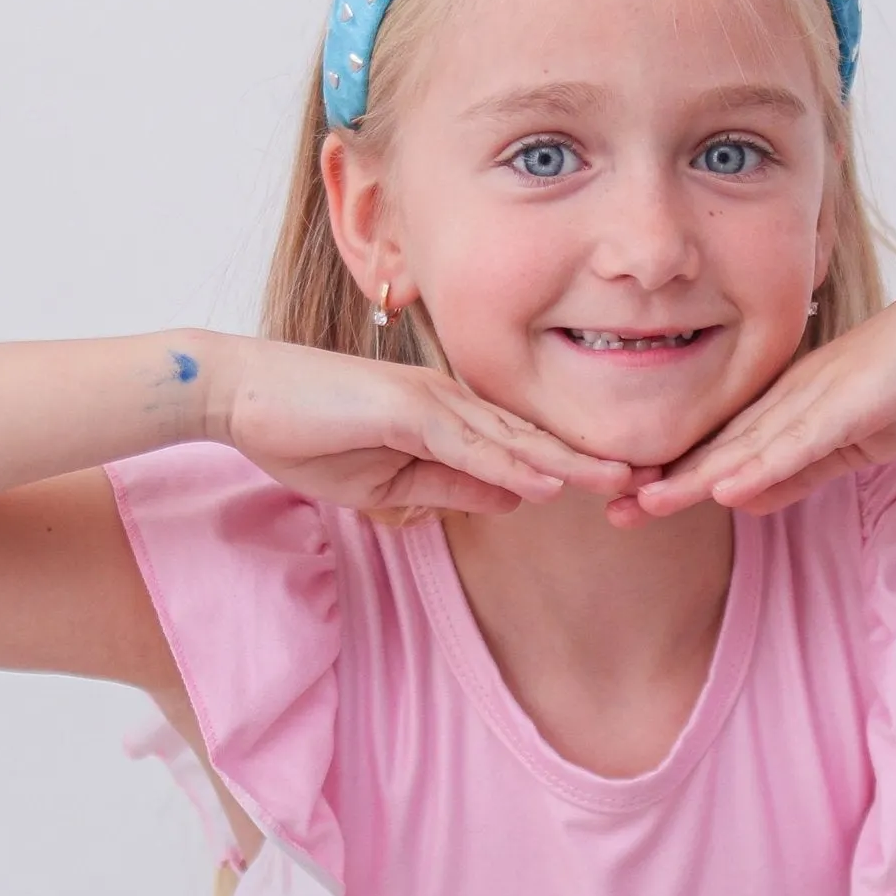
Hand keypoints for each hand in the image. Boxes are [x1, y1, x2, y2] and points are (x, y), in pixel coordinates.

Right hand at [217, 338, 632, 514]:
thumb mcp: (389, 482)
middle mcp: (451, 399)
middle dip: (592, 459)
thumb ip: (452, 486)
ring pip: (513, 438)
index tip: (623, 487)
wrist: (241, 395)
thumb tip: (516, 499)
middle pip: (534, 436)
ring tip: (622, 482)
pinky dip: (508, 463)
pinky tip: (545, 482)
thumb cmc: (306, 431)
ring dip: (567, 462)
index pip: (522, 444)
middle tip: (653, 478)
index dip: (572, 466)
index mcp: (450, 415)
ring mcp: (430, 399)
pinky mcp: (403, 407)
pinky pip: (466, 443)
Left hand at [630, 266, 895, 516]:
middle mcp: (792, 394)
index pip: (723, 448)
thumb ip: (801, 468)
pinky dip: (762, 464)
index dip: (676, 479)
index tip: (627, 507)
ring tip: (645, 506)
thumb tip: (744, 500)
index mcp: (789, 403)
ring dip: (696, 477)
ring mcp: (820, 393)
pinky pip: (801, 437)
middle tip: (608, 511)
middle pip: (720, 446)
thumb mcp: (852, 439)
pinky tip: (725, 487)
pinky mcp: (853, 398)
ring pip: (748, 443)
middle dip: (665, 481)